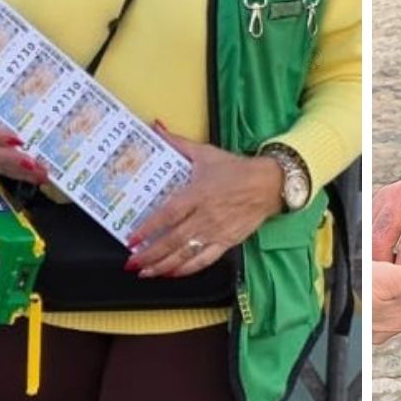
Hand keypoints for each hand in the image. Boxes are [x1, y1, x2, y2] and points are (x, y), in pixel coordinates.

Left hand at [126, 123, 281, 279]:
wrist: (269, 183)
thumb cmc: (236, 169)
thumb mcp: (204, 153)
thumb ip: (177, 142)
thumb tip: (156, 127)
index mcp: (196, 194)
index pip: (167, 215)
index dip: (148, 229)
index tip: (131, 238)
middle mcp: (204, 217)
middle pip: (172, 241)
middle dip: (150, 255)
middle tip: (132, 263)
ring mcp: (216, 232)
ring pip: (186, 255)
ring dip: (164, 266)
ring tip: (146, 273)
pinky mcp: (227, 242)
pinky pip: (204, 260)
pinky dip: (188, 269)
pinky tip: (174, 273)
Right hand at [371, 168, 400, 267]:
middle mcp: (400, 199)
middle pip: (380, 241)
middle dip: (381, 267)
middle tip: (385, 287)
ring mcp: (384, 197)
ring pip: (367, 235)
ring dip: (372, 257)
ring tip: (381, 276)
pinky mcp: (374, 199)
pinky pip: (365, 227)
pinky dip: (369, 244)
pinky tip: (378, 257)